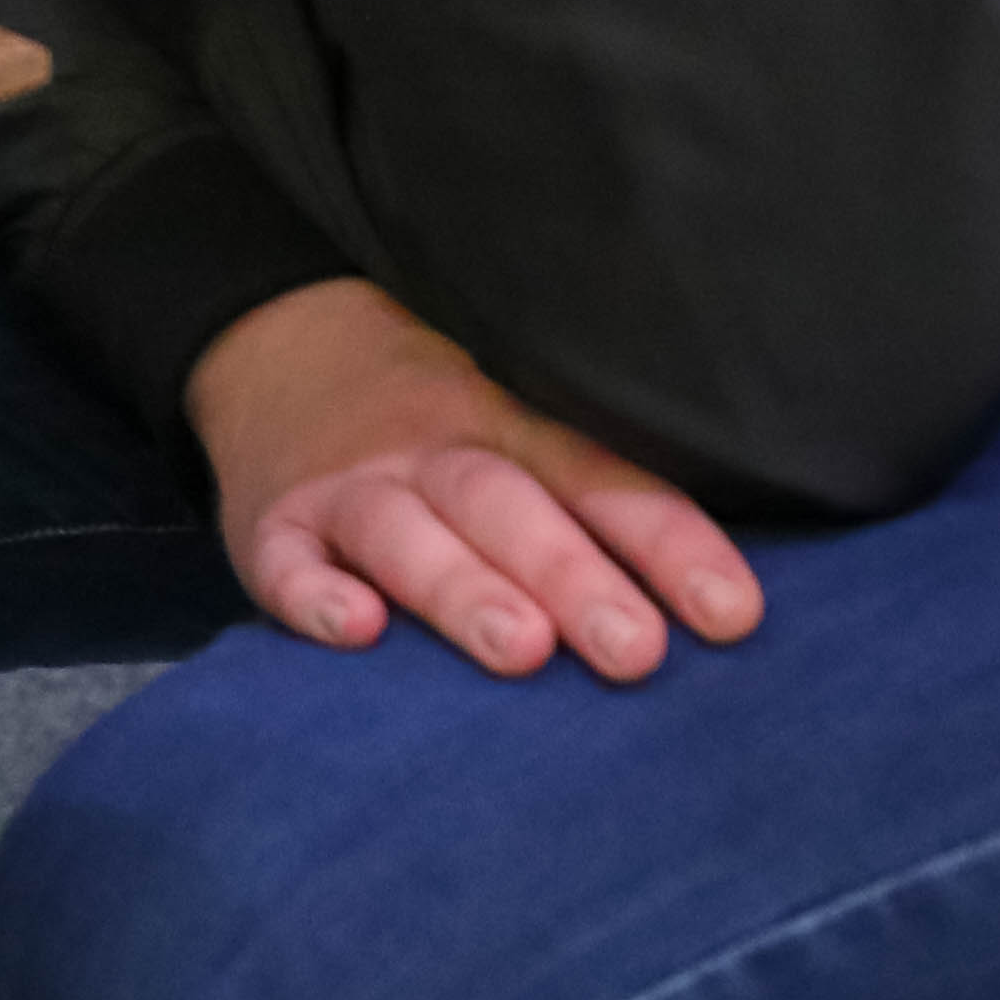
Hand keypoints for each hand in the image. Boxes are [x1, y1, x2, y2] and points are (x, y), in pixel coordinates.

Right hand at [185, 276, 765, 681]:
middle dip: (569, 575)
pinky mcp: (267, 527)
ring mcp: (344, 490)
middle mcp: (430, 457)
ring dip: (462, 587)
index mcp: (508, 434)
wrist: (271, 349)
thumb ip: (596, 514)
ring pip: (403, 532)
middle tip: (634, 651)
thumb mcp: (515, 435)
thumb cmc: (430, 431)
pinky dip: (313, 594)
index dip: (666, 545)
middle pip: (502, 505)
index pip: (598, 483)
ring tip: (522, 650)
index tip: (731, 615)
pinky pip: (284, 561)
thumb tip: (727, 617)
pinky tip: (356, 630)